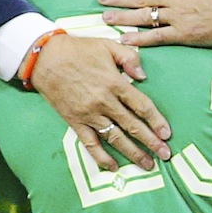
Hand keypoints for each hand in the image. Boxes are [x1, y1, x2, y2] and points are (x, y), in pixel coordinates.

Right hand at [25, 34, 171, 171]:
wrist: (45, 58)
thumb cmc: (78, 50)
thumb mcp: (108, 45)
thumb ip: (129, 58)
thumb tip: (143, 76)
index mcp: (115, 83)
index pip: (142, 106)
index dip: (156, 121)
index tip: (167, 133)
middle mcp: (104, 102)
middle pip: (132, 126)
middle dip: (151, 142)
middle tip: (165, 155)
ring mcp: (89, 114)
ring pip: (115, 138)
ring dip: (133, 153)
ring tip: (148, 165)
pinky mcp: (75, 122)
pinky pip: (90, 144)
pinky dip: (102, 157)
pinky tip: (113, 167)